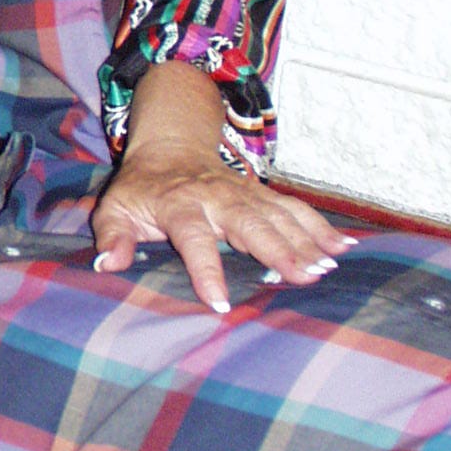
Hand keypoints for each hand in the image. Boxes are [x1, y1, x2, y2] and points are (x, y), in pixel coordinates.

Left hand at [91, 62, 354, 312]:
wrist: (171, 147)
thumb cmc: (141, 189)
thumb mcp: (115, 208)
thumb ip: (112, 236)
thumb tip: (106, 264)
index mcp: (179, 205)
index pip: (193, 238)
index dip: (205, 269)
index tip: (219, 303)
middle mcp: (216, 197)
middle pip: (250, 223)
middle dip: (277, 249)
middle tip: (303, 277)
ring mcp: (244, 193)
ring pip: (278, 215)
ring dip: (305, 239)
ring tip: (328, 266)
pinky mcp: (262, 193)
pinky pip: (294, 208)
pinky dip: (319, 225)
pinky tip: (344, 246)